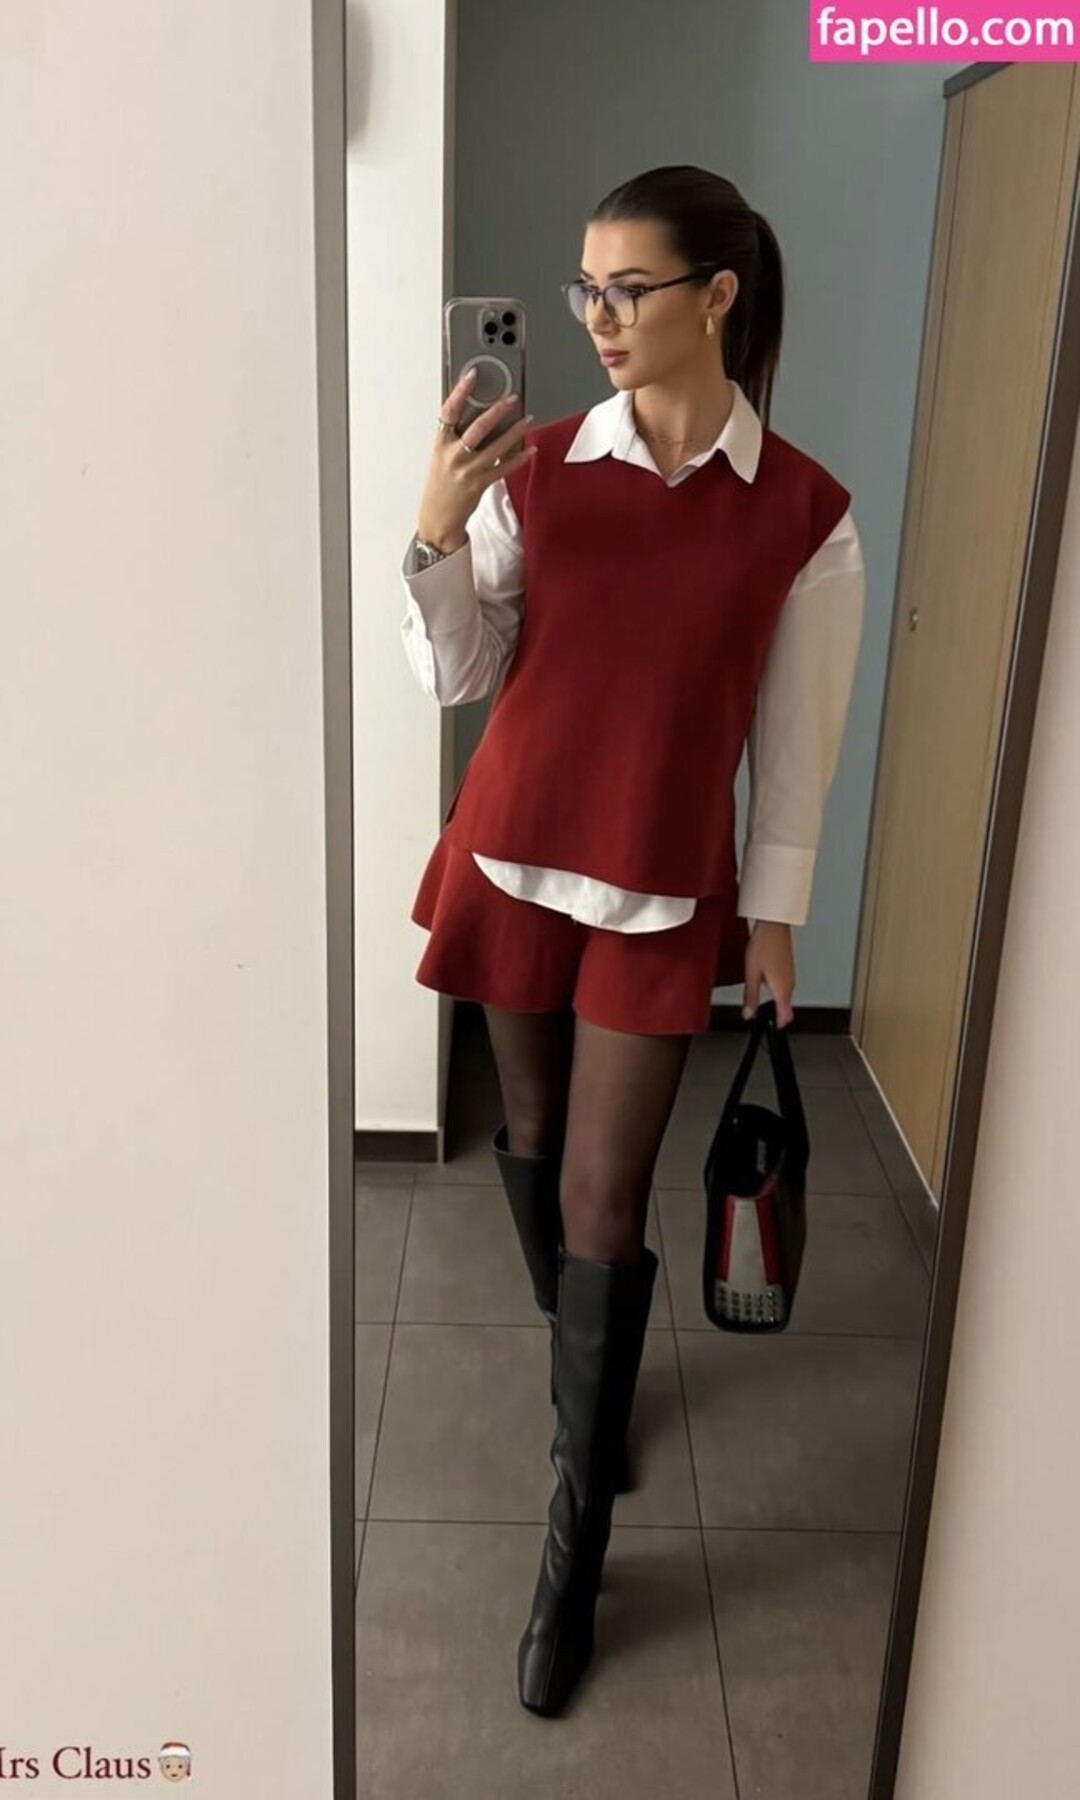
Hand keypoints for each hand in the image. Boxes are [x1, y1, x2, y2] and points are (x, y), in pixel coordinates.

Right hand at [416, 369, 536, 552]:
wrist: (438, 517)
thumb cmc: (440, 484)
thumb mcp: (441, 455)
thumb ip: (455, 436)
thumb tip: (476, 413)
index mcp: (441, 444)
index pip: (449, 411)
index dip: (460, 391)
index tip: (472, 375)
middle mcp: (454, 456)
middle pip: (477, 427)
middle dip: (497, 410)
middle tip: (512, 398)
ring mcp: (468, 471)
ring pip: (496, 447)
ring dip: (515, 431)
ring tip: (528, 419)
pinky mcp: (480, 484)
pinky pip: (504, 468)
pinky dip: (519, 458)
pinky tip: (530, 450)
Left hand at [743, 921, 795, 1028]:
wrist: (773, 926)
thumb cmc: (763, 946)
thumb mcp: (751, 975)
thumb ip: (751, 997)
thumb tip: (749, 1014)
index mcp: (782, 989)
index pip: (786, 1016)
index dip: (778, 1026)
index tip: (771, 1029)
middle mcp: (790, 984)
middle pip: (786, 1007)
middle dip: (774, 1014)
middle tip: (759, 1014)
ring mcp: (791, 975)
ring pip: (785, 996)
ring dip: (775, 1000)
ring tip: (759, 997)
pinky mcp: (789, 967)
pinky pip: (784, 985)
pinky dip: (776, 989)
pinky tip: (764, 980)